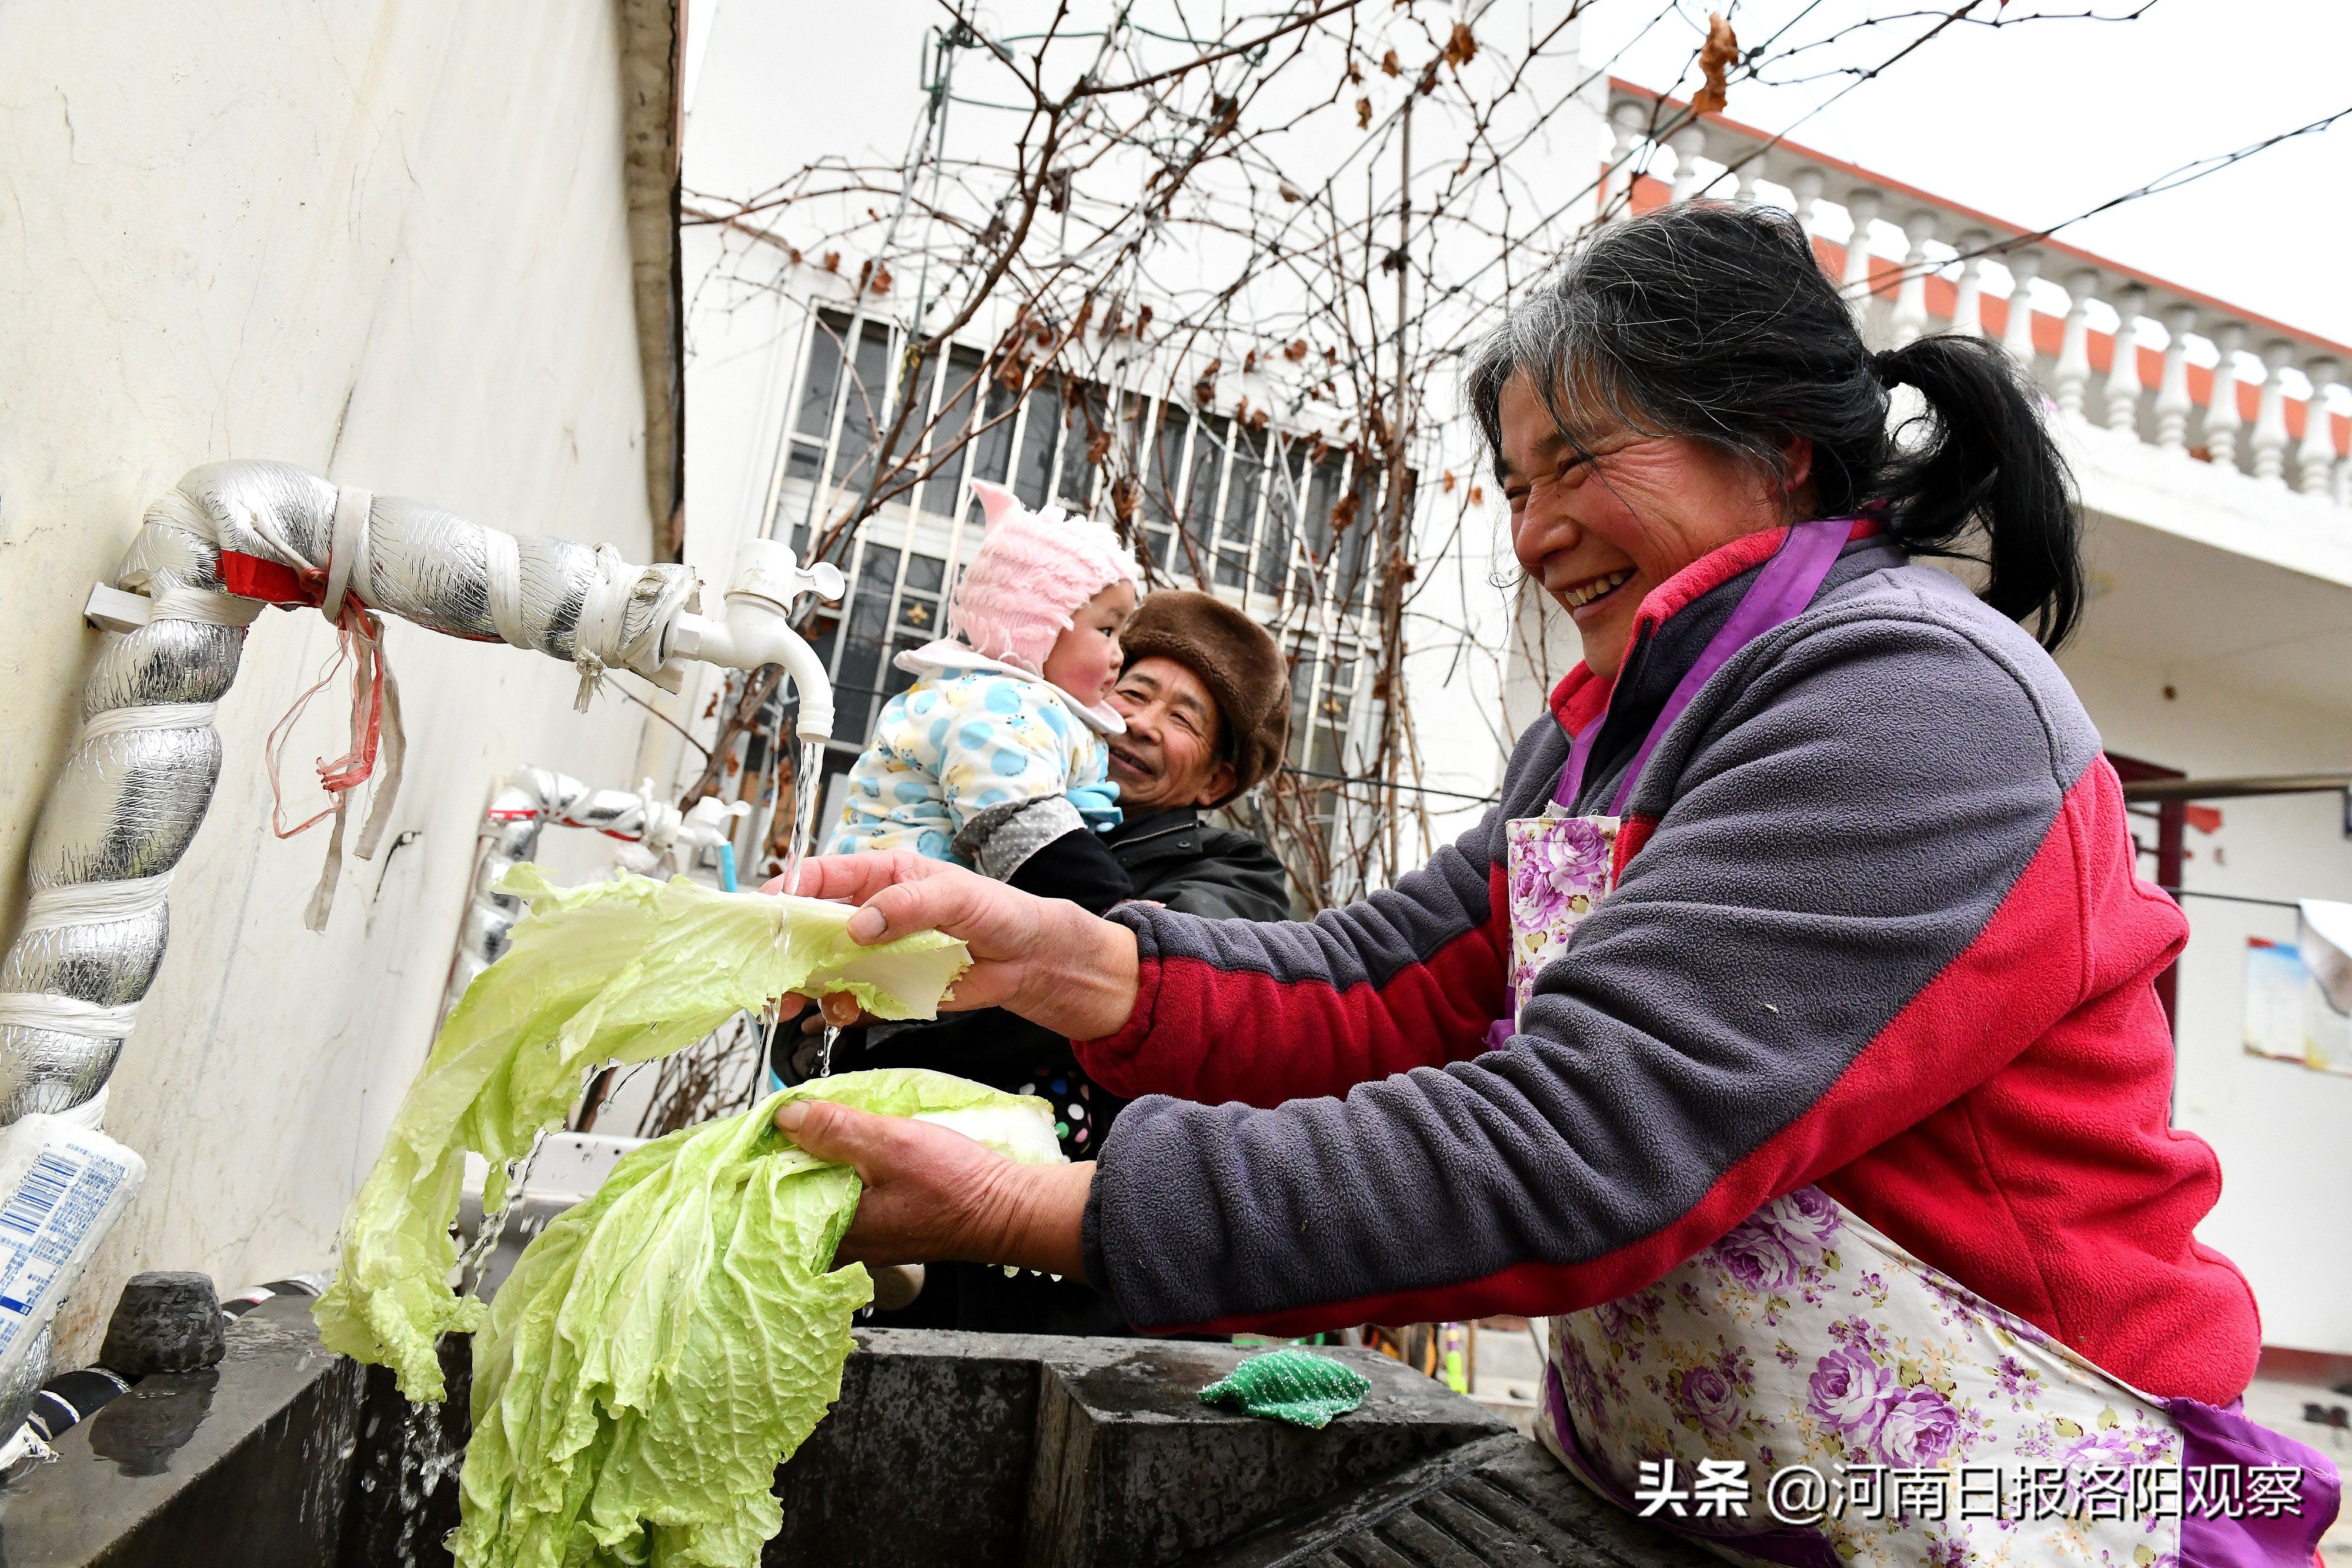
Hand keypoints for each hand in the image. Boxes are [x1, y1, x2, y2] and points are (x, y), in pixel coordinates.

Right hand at [765, 852, 1139, 1040]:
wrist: (1032, 960)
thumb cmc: (1001, 912)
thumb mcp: (957, 896)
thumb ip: (906, 905)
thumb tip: (858, 925)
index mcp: (881, 876)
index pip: (819, 876)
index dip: (786, 891)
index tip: (763, 913)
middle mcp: (870, 913)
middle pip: (808, 926)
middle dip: (784, 948)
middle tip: (769, 971)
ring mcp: (876, 952)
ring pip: (820, 965)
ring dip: (802, 983)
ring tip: (792, 1002)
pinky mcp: (887, 986)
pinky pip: (848, 997)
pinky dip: (838, 1007)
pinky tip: (843, 1010)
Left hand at [774, 1099, 1094, 1276]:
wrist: (1007, 1210)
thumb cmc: (954, 1185)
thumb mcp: (890, 1144)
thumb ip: (836, 1129)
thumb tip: (787, 1115)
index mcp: (836, 1228)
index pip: (773, 1198)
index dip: (760, 1161)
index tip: (754, 1132)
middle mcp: (845, 1243)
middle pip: (792, 1202)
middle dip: (784, 1163)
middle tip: (782, 1126)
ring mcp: (866, 1239)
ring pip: (820, 1200)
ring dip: (814, 1168)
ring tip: (811, 1133)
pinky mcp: (886, 1228)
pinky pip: (846, 1202)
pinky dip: (840, 1177)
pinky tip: (848, 1154)